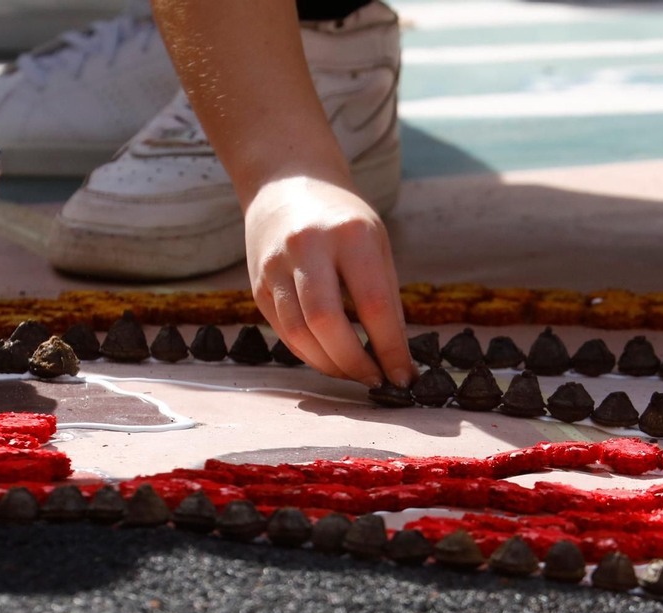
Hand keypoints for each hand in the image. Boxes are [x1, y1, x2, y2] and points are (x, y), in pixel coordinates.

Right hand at [244, 174, 412, 385]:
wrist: (286, 181)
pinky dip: (309, 354)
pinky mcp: (257, 283)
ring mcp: (276, 265)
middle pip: (328, 322)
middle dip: (355, 363)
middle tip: (376, 380)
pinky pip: (283, 331)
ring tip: (354, 373)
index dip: (390, 348)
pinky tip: (329, 359)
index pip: (373, 304)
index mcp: (350, 234)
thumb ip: (387, 298)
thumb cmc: (343, 218)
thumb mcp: (377, 244)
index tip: (404, 377)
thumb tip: (400, 358)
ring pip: (298, 333)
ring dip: (329, 365)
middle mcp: (308, 247)